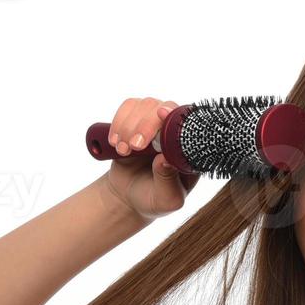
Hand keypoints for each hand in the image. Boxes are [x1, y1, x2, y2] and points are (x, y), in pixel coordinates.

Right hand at [101, 96, 200, 220]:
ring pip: (146, 104)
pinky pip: (129, 107)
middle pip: (165, 107)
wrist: (129, 198)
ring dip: (130, 125)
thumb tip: (165, 159)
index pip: (188, 125)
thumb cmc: (154, 200)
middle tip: (135, 147)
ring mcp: (156, 124)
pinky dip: (119, 121)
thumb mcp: (166, 200)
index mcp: (190, 152)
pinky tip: (115, 142)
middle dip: (146, 125)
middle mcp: (175, 133)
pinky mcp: (137, 120)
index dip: (175, 116)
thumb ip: (168, 181)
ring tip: (123, 151)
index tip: (161, 114)